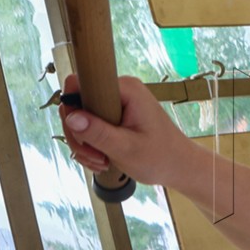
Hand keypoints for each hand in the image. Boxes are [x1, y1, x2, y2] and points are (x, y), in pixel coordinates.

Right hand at [60, 74, 203, 189]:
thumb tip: (71, 117)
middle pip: (75, 105)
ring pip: (79, 121)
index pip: (80, 83)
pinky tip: (103, 161)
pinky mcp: (113, 118)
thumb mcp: (126, 148)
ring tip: (102, 162)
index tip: (81, 136)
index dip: (71, 108)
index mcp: (125, 89)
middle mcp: (118, 91)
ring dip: (85, 146)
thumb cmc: (161, 157)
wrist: (179, 167)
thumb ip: (98, 133)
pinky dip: (91, 148)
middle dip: (78, 136)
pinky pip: (88, 129)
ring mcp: (115, 104)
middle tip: (95, 157)